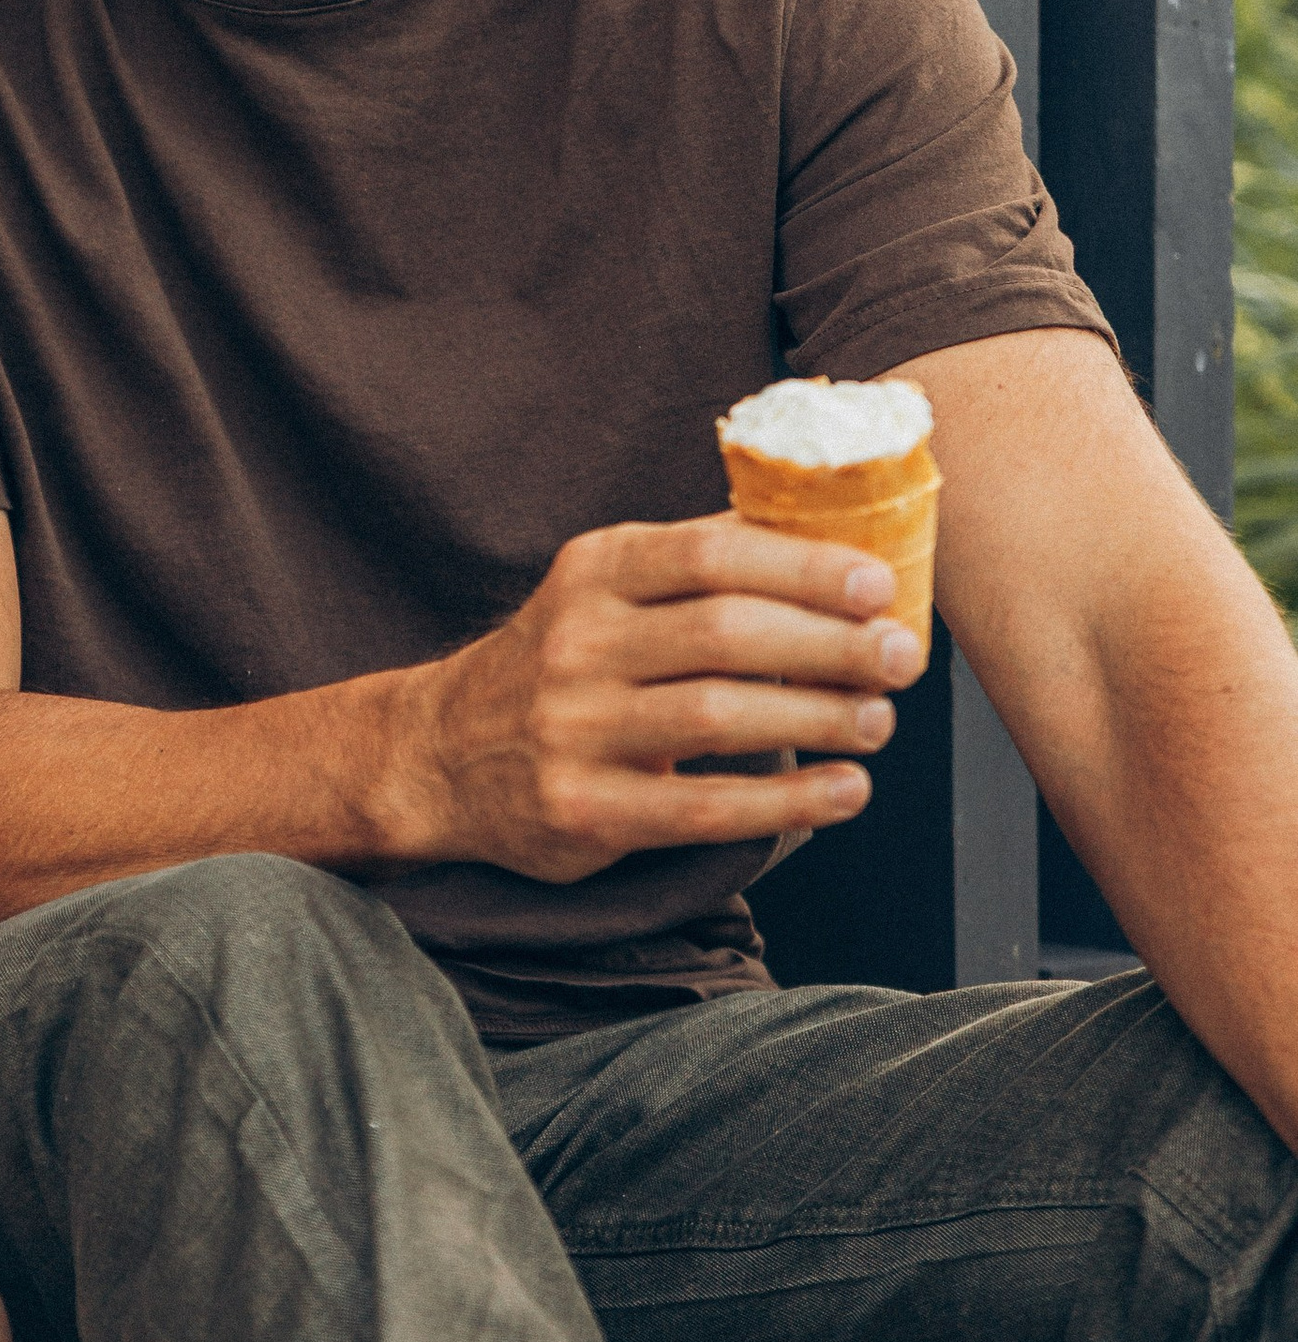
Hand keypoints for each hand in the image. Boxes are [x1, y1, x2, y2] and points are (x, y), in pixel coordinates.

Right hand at [407, 514, 925, 884]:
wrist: (440, 754)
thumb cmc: (561, 660)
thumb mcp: (605, 589)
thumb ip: (697, 562)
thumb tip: (827, 532)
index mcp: (592, 572)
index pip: (709, 556)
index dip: (804, 569)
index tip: (879, 586)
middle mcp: (574, 643)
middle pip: (724, 635)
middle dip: (830, 645)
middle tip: (902, 658)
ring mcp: (571, 730)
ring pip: (718, 718)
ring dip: (818, 720)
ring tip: (879, 721)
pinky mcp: (581, 810)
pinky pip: (701, 808)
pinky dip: (787, 802)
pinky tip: (845, 792)